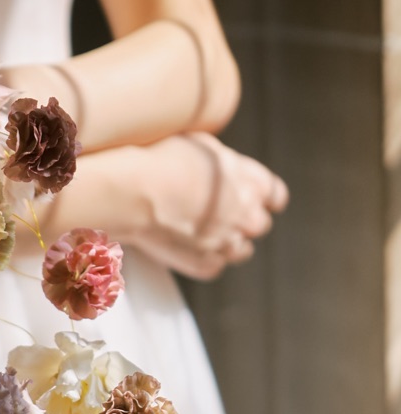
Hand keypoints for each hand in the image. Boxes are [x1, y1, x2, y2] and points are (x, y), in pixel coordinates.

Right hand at [115, 133, 288, 281]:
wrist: (136, 192)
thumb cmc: (163, 161)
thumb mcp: (202, 146)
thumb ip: (224, 163)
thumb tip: (222, 166)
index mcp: (252, 182)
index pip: (276, 195)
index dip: (265, 198)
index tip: (254, 200)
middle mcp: (246, 215)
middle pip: (259, 225)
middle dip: (243, 221)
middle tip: (217, 215)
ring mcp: (226, 243)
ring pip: (241, 251)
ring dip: (227, 243)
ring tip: (201, 232)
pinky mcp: (204, 264)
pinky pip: (214, 267)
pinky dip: (204, 259)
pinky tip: (186, 246)